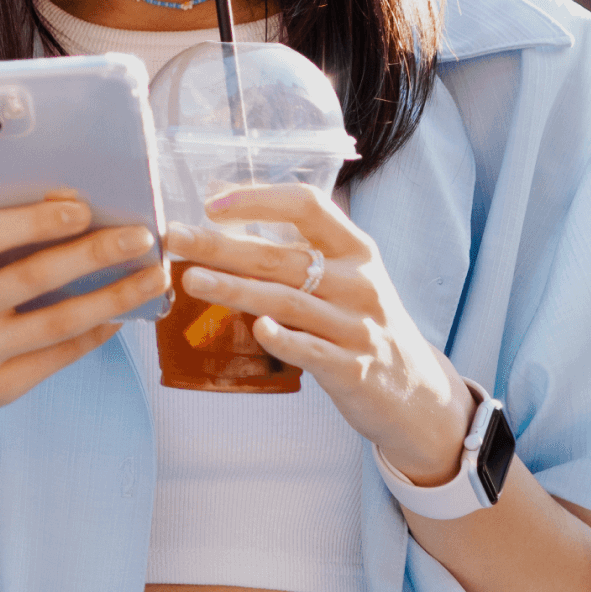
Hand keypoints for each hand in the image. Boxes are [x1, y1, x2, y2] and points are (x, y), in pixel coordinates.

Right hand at [0, 193, 167, 421]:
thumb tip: (60, 195)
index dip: (36, 221)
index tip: (85, 208)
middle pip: (33, 278)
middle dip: (93, 254)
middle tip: (141, 237)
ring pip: (57, 323)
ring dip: (113, 298)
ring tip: (152, 278)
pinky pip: (59, 356)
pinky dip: (97, 333)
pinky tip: (124, 312)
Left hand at [168, 185, 474, 484]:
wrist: (416, 392)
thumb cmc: (362, 322)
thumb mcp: (347, 277)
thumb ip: (300, 251)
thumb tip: (224, 220)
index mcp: (357, 249)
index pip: (308, 206)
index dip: (260, 200)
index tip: (213, 204)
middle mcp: (359, 282)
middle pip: (282, 256)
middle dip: (222, 246)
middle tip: (175, 238)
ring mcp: (357, 326)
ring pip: (287, 301)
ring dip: (235, 288)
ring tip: (191, 278)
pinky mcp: (352, 368)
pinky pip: (312, 350)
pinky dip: (283, 338)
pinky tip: (255, 328)